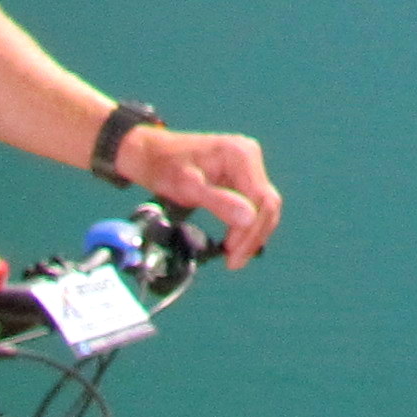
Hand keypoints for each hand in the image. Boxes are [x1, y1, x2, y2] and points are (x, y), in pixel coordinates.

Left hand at [109, 123, 283, 263]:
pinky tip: (233, 244)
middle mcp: (250, 156)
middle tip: (234, 262)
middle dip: (252, 237)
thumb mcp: (187, 187)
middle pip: (266, 205)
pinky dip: (244, 227)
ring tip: (234, 258)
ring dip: (251, 235)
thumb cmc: (164, 167)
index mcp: (241, 154)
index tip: (233, 255)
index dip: (250, 231)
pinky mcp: (241, 177)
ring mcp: (247, 167)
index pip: (261, 199)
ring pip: (262, 208)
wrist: (149, 154)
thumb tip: (250, 219)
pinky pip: (251, 206)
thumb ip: (219, 202)